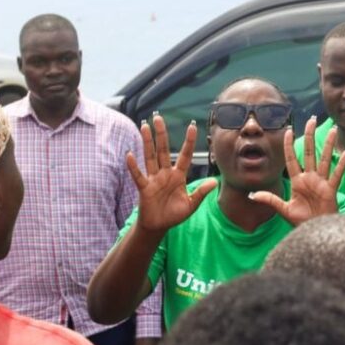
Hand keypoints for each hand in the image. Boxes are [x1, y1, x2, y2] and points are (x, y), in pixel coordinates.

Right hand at [126, 116, 216, 231]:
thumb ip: (201, 193)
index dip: (189, 142)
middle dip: (161, 134)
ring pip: (150, 157)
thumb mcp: (191, 204)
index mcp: (179, 176)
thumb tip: (214, 182)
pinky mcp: (144, 188)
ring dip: (147, 142)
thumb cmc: (174, 214)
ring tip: (144, 126)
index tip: (192, 126)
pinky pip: (138, 175)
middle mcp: (166, 174)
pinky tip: (130, 154)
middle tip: (158, 118)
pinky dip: (133, 166)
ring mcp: (154, 179)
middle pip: (164, 150)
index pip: (185, 155)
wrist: (159, 226)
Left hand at [250, 117, 344, 225]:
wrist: (317, 231)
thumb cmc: (302, 221)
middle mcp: (310, 178)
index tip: (288, 130)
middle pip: (309, 153)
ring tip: (332, 130)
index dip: (289, 145)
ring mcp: (321, 183)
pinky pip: (336, 175)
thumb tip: (252, 195)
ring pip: (325, 159)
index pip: (292, 159)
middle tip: (312, 120)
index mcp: (297, 182)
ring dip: (328, 145)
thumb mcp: (284, 210)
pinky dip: (341, 164)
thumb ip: (270, 200)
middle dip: (309, 136)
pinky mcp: (331, 190)